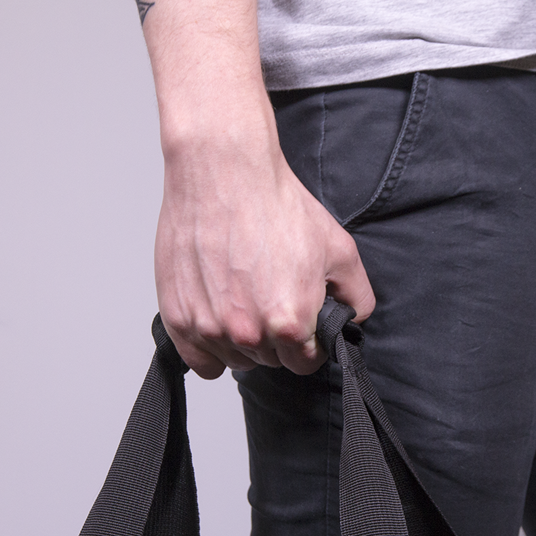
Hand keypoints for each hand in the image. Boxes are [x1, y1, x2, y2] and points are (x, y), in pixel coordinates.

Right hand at [155, 120, 374, 378]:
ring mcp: (209, 327)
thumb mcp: (339, 249)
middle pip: (269, 360)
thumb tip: (354, 318)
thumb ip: (357, 296)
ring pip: (235, 360)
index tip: (301, 325)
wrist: (223, 171)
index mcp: (290, 323)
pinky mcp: (178, 317)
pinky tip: (219, 320)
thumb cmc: (274, 204)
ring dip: (242, 341)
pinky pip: (200, 362)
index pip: (304, 363)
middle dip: (276, 337)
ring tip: (243, 297)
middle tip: (270, 297)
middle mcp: (248, 332)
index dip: (308, 344)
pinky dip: (209, 349)